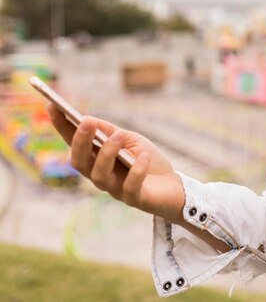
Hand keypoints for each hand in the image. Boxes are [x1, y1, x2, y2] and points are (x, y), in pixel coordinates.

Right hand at [48, 104, 183, 220]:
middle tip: (87, 122)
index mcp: (96, 159)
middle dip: (81, 141)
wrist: (172, 186)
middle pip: (80, 162)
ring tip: (118, 135)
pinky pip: (130, 186)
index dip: (62, 127)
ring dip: (107, 153)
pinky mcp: (134, 198)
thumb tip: (87, 119)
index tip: (52, 106)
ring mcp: (115, 189)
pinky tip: (143, 156)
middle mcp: (100, 175)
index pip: (74, 143)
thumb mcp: (131, 140)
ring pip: (99, 175)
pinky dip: (137, 170)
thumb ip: (111, 132)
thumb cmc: (147, 159)